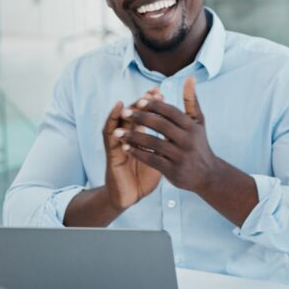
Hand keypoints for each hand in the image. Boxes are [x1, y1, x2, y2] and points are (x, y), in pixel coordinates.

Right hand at [103, 88, 162, 210]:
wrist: (131, 195)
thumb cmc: (145, 176)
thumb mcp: (161, 158)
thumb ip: (167, 143)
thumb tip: (179, 131)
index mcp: (141, 136)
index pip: (146, 115)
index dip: (152, 103)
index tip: (161, 92)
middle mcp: (129, 137)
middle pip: (133, 114)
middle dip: (141, 102)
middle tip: (151, 92)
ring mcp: (118, 143)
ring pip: (119, 121)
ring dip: (126, 110)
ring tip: (133, 99)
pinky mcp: (111, 153)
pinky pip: (108, 136)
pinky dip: (111, 123)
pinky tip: (117, 115)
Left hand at [117, 77, 219, 196]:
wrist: (208, 175)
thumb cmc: (199, 143)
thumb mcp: (198, 122)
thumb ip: (191, 100)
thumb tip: (189, 78)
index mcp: (191, 126)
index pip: (171, 112)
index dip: (154, 105)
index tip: (138, 100)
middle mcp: (187, 140)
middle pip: (160, 125)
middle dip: (141, 118)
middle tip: (124, 113)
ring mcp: (180, 156)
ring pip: (153, 143)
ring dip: (134, 137)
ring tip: (118, 132)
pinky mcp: (173, 170)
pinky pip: (152, 160)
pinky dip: (138, 153)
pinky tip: (125, 148)